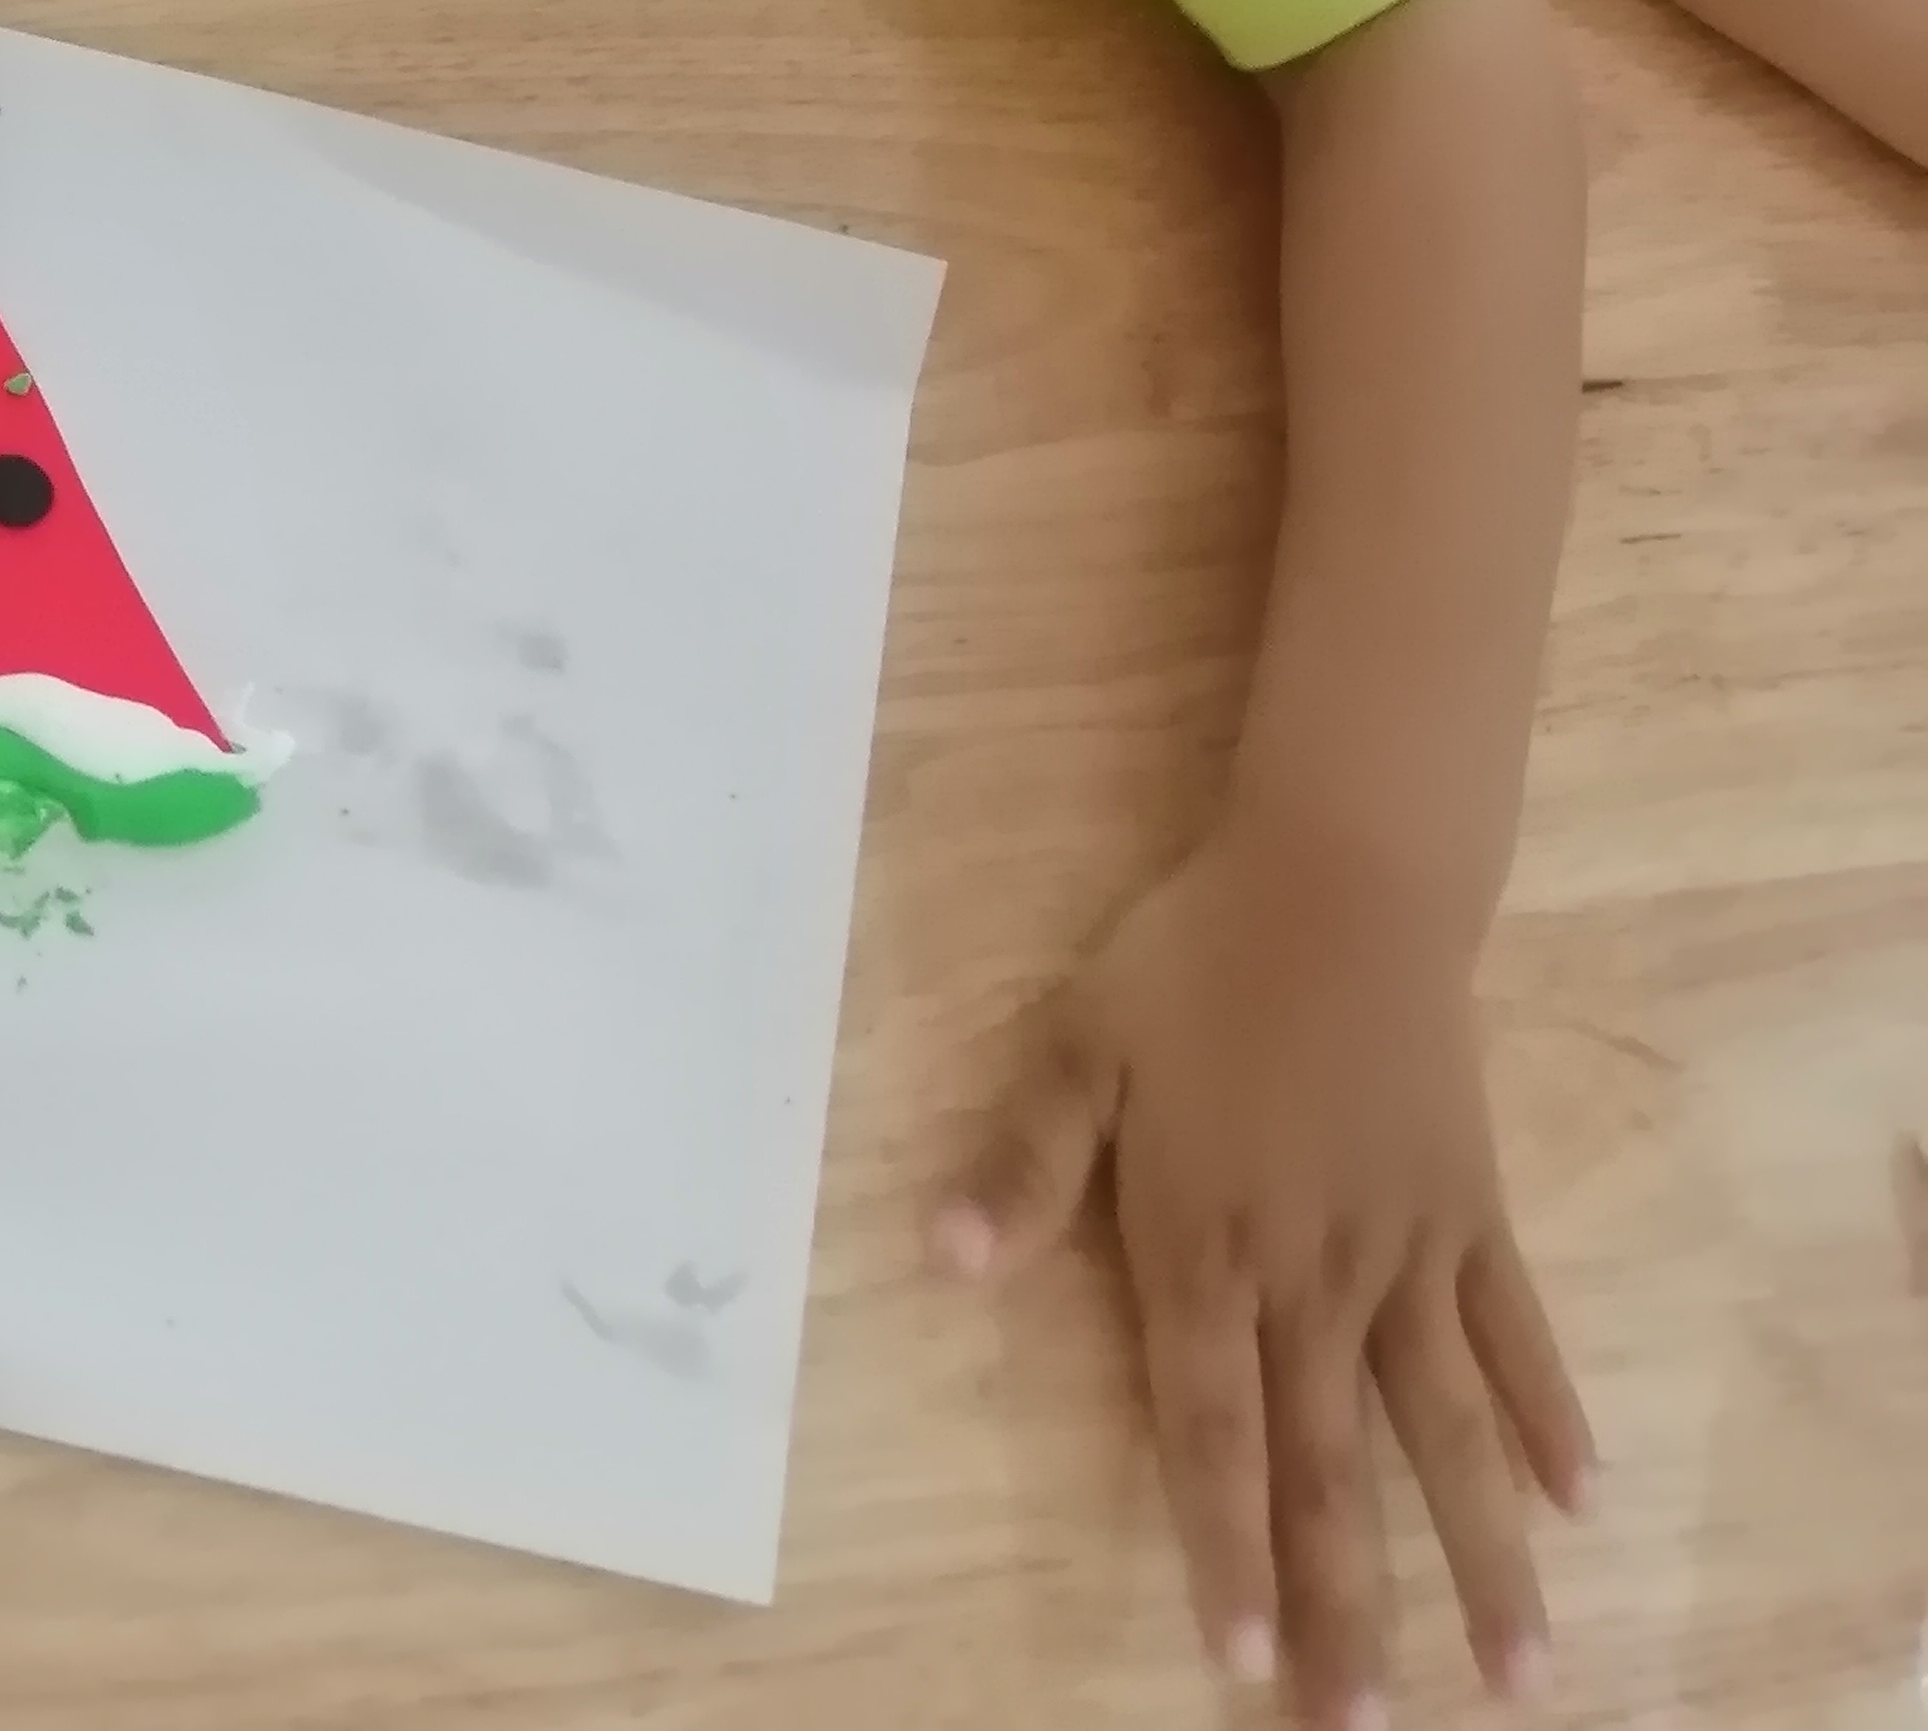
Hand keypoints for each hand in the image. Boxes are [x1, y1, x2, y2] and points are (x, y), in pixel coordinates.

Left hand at [934, 814, 1592, 1722]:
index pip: (1214, 1429)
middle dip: (1348, 1603)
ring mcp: (1409, 1249)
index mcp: (1209, 1246)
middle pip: (1329, 1464)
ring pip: (1444, 1428)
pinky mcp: (1472, 1209)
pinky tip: (1580, 1501)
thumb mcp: (1081, 1041)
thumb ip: (1023, 1160)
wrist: (1345, 879)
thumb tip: (945, 1258)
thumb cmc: (1195, 958)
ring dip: (1481, 1553)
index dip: (1226, 1550)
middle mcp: (1316, 1275)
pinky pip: (1515, 1330)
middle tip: (1364, 1729)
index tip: (1248, 1667)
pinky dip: (1547, 1415)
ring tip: (1519, 1676)